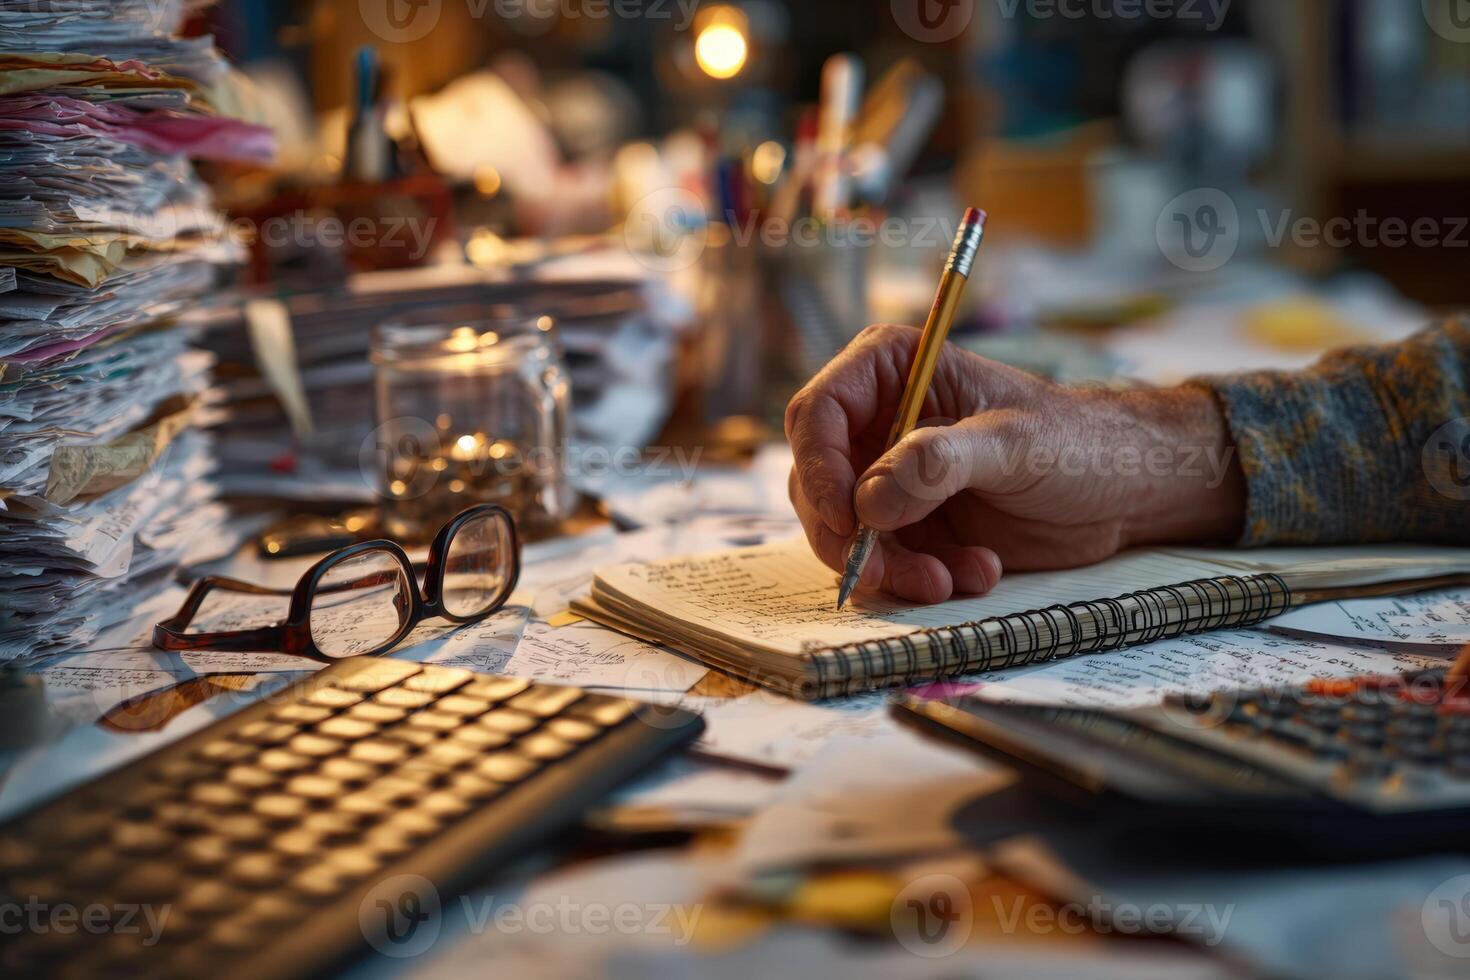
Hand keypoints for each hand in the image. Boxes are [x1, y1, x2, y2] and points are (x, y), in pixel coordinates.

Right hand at [786, 324, 1245, 603]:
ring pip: (845, 533)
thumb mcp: (1015, 444)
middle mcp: (878, 422)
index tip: (847, 522)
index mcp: (891, 371)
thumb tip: (870, 501)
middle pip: (817, 483)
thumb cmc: (1078, 442)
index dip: (818, 471)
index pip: (817, 415)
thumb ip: (940, 462)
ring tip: (952, 579)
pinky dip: (920, 579)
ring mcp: (889, 477)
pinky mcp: (910, 525)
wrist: (1123, 488)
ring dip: (891, 568)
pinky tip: (977, 573)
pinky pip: (883, 561)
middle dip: (852, 538)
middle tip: (890, 573)